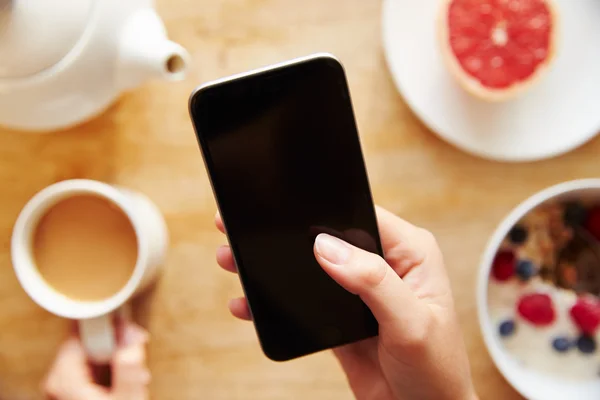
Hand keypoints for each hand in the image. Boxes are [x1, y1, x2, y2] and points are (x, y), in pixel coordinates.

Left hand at [44, 322, 149, 399]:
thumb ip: (130, 367)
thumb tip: (131, 336)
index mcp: (64, 379)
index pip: (84, 334)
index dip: (112, 329)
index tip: (133, 332)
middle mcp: (57, 381)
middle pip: (89, 345)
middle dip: (118, 347)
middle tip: (139, 356)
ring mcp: (62, 388)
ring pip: (92, 357)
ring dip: (117, 361)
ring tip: (136, 379)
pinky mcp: (71, 393)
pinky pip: (91, 370)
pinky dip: (110, 372)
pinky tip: (125, 386)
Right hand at [215, 206, 476, 399]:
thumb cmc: (436, 369)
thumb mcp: (410, 322)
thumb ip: (372, 281)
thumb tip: (326, 247)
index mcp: (409, 253)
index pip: (361, 215)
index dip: (322, 210)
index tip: (282, 209)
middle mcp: (383, 265)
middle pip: (328, 238)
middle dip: (286, 236)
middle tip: (246, 230)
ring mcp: (358, 290)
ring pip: (309, 267)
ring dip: (274, 266)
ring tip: (233, 260)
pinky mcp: (338, 316)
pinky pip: (301, 300)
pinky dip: (275, 300)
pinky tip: (248, 302)